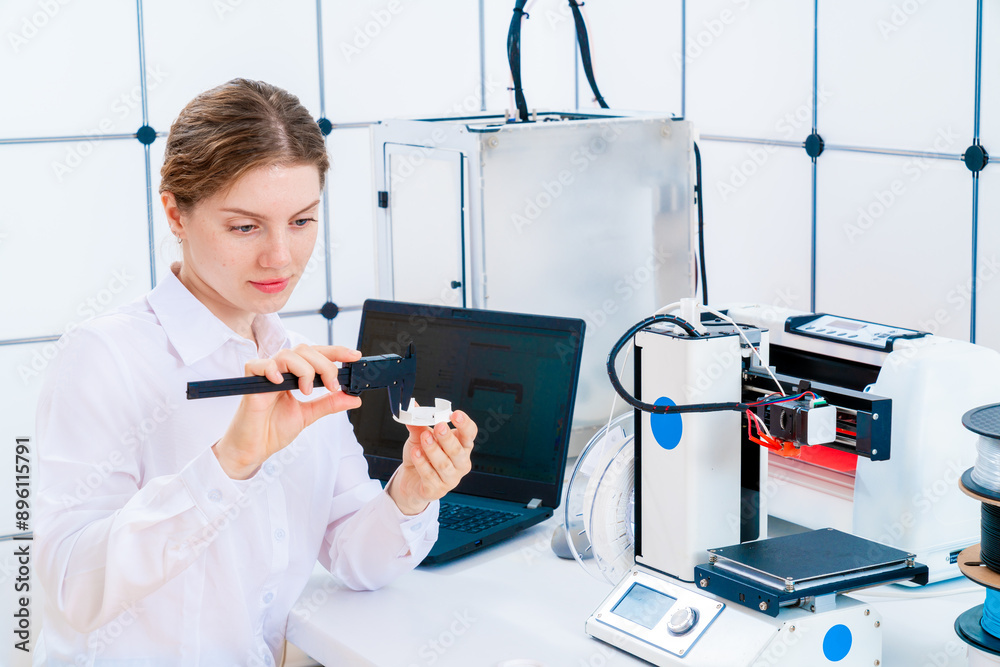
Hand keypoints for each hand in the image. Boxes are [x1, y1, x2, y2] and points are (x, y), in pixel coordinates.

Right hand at [213, 344, 362, 478]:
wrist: (254, 449)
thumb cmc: (273, 430)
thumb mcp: (308, 415)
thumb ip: (329, 404)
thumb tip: (353, 398)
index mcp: (293, 376)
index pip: (316, 355)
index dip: (335, 352)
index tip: (354, 356)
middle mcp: (280, 372)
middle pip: (304, 350)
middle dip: (324, 364)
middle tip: (332, 385)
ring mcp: (265, 376)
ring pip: (287, 355)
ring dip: (304, 369)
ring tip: (306, 391)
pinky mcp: (249, 385)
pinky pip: (257, 365)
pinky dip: (271, 369)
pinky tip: (280, 383)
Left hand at [388, 410, 476, 514]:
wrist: (410, 479)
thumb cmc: (422, 455)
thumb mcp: (420, 436)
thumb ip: (418, 423)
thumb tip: (413, 407)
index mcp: (461, 446)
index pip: (470, 434)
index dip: (465, 424)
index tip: (455, 414)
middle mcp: (460, 463)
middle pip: (458, 451)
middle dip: (448, 438)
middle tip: (439, 426)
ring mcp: (450, 478)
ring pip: (444, 464)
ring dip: (433, 450)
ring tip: (424, 438)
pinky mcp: (437, 489)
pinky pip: (429, 475)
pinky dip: (422, 463)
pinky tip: (415, 453)